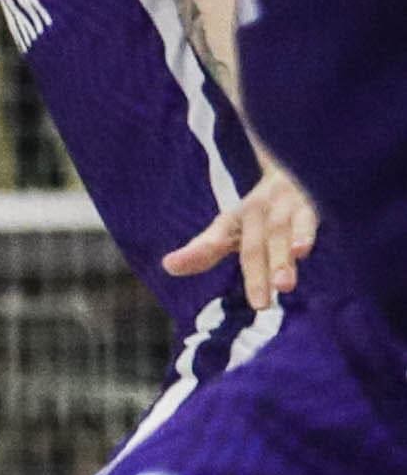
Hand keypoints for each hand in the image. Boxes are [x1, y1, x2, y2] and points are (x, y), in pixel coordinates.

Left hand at [164, 168, 316, 315]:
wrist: (291, 168)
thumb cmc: (257, 212)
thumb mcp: (229, 228)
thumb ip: (203, 250)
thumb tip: (167, 266)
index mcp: (233, 220)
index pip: (213, 239)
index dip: (196, 253)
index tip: (170, 265)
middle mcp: (255, 213)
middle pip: (254, 247)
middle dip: (258, 277)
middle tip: (260, 306)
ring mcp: (282, 207)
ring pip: (279, 234)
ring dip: (281, 260)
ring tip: (283, 286)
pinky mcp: (307, 204)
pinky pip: (306, 218)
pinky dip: (304, 233)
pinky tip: (303, 250)